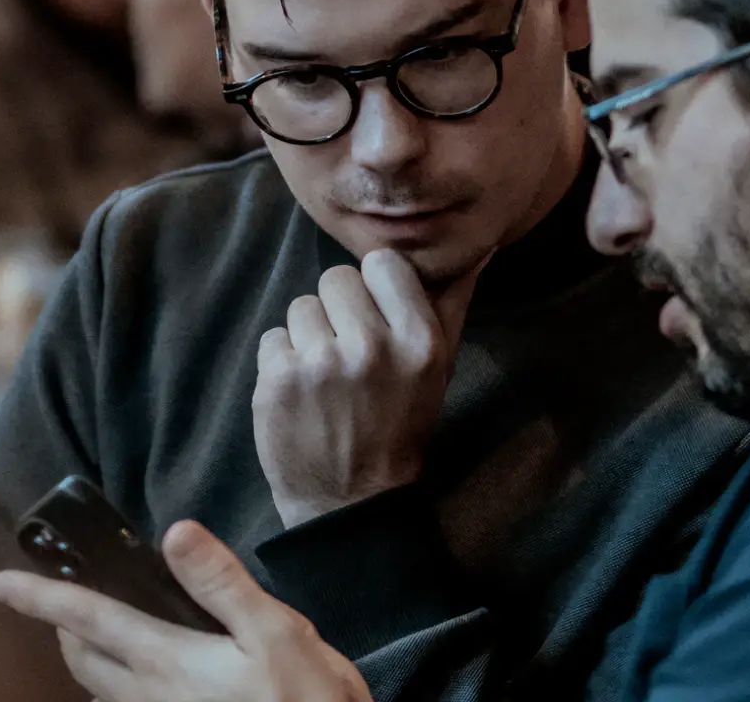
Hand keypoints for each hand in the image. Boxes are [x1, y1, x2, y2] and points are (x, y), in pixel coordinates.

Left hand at [0, 521, 369, 701]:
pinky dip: (116, 692)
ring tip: (95, 641)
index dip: (45, 597)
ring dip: (86, 662)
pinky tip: (143, 685)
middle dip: (63, 628)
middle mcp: (151, 694)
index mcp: (170, 658)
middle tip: (61, 603)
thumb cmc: (305, 699)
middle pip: (83, 659)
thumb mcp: (278, 632)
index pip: (91, 618)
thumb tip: (176, 533)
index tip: (5, 583)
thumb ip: (222, 584)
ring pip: (99, 691)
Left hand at [254, 249, 486, 526]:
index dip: (376, 288)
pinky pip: (273, 337)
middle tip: (349, 350)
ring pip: (301, 305)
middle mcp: (373, 348)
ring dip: (309, 335)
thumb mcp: (438, 369)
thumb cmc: (400, 426)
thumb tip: (476, 251)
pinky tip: (301, 391)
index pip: (383, 263)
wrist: (351, 500)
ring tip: (325, 375)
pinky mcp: (278, 380)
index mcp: (420, 341)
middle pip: (336, 278)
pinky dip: (282, 361)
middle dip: (339, 310)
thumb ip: (451, 306)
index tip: (378, 317)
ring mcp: (321, 364)